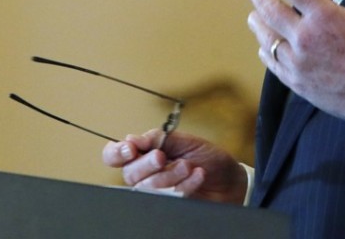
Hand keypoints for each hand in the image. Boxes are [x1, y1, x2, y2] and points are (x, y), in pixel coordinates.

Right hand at [102, 129, 246, 203]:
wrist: (230, 178)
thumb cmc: (206, 157)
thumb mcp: (184, 141)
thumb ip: (157, 139)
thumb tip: (131, 138)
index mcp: (144, 154)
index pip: (114, 155)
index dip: (116, 153)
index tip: (131, 148)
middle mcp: (146, 175)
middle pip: (129, 174)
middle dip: (146, 164)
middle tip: (163, 157)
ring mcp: (158, 193)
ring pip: (147, 188)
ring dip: (169, 175)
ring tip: (188, 166)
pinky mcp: (170, 206)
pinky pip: (169, 198)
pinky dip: (185, 184)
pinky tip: (198, 175)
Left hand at [241, 0, 344, 133]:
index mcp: (324, 17)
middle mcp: (305, 37)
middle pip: (270, 8)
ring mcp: (297, 61)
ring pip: (267, 37)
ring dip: (257, 22)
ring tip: (252, 13)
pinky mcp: (296, 81)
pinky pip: (273, 62)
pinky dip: (266, 51)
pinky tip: (263, 46)